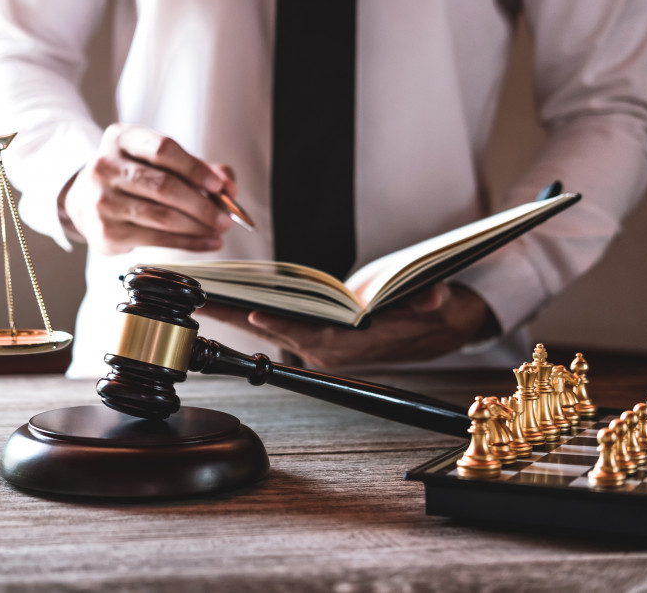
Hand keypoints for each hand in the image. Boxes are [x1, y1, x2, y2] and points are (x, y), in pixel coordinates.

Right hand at [59, 123, 235, 254]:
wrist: (85, 199)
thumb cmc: (133, 176)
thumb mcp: (158, 159)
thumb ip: (196, 167)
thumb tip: (229, 186)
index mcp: (121, 138)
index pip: (163, 150)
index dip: (196, 169)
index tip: (220, 186)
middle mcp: (105, 166)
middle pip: (164, 186)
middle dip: (202, 205)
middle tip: (227, 217)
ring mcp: (102, 200)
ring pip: (162, 216)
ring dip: (198, 226)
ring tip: (220, 230)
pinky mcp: (106, 231)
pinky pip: (156, 239)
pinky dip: (188, 243)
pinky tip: (207, 242)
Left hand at [197, 282, 498, 369]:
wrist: (442, 328)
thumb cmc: (435, 312)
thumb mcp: (441, 303)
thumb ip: (433, 301)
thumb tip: (432, 296)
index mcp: (357, 344)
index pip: (314, 335)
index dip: (284, 325)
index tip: (253, 311)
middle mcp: (332, 351)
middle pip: (279, 333)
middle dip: (240, 317)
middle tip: (204, 299)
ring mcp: (321, 348)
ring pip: (273, 332)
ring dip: (238, 315)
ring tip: (204, 295)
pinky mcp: (315, 340)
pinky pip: (277, 327)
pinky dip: (251, 314)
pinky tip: (226, 299)